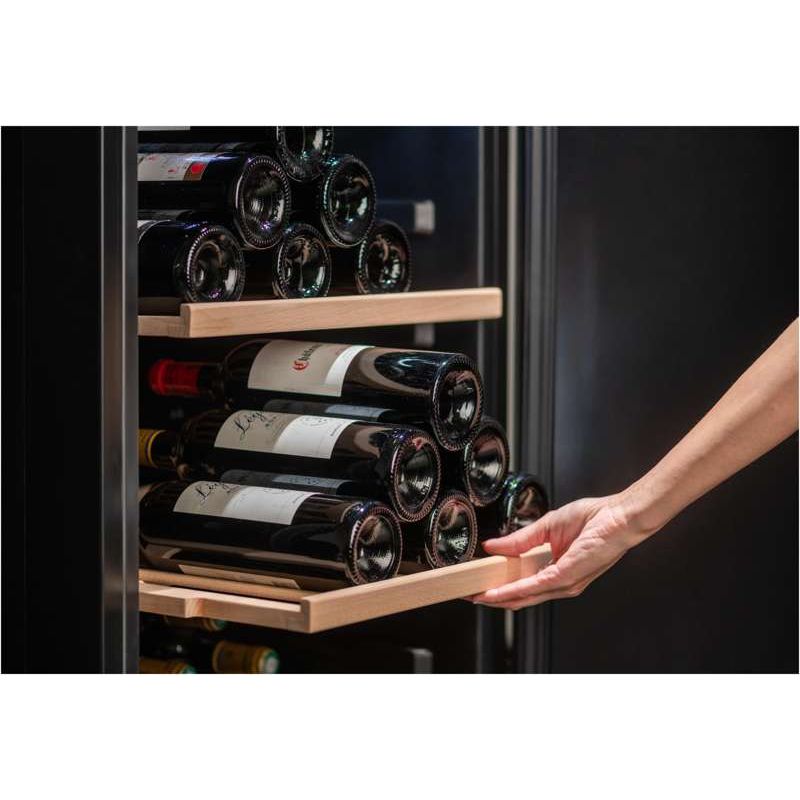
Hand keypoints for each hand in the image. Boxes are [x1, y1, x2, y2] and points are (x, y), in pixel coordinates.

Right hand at [471, 494, 646, 609]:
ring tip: (475, 596)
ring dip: (497, 599)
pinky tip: (495, 592)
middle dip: (493, 599)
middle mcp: (561, 583)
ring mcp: (563, 583)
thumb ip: (519, 539)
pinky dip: (511, 591)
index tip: (478, 586)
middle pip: (520, 598)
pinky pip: (533, 588)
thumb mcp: (547, 527)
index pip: (524, 586)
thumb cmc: (595, 518)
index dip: (499, 588)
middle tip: (469, 596)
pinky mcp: (565, 578)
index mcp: (557, 570)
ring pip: (523, 598)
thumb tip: (493, 546)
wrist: (618, 516)